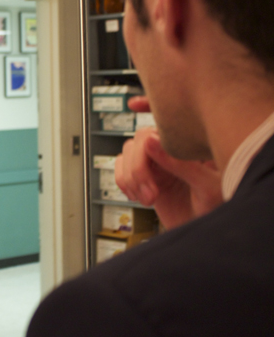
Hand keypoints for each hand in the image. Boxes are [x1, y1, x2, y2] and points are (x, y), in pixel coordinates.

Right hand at [114, 96, 222, 228]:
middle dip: (139, 166)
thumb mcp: (207, 186)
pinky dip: (123, 182)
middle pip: (139, 140)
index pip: (167, 120)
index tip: (133, 105)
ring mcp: (156, 163)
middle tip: (150, 191)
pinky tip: (137, 195)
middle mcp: (171, 150)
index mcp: (191, 145)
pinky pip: (120, 169)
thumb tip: (151, 142)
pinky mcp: (144, 177)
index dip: (149, 105)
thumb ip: (180, 164)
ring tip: (147, 197)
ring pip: (127, 154)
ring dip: (131, 177)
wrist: (205, 232)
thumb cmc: (216, 209)